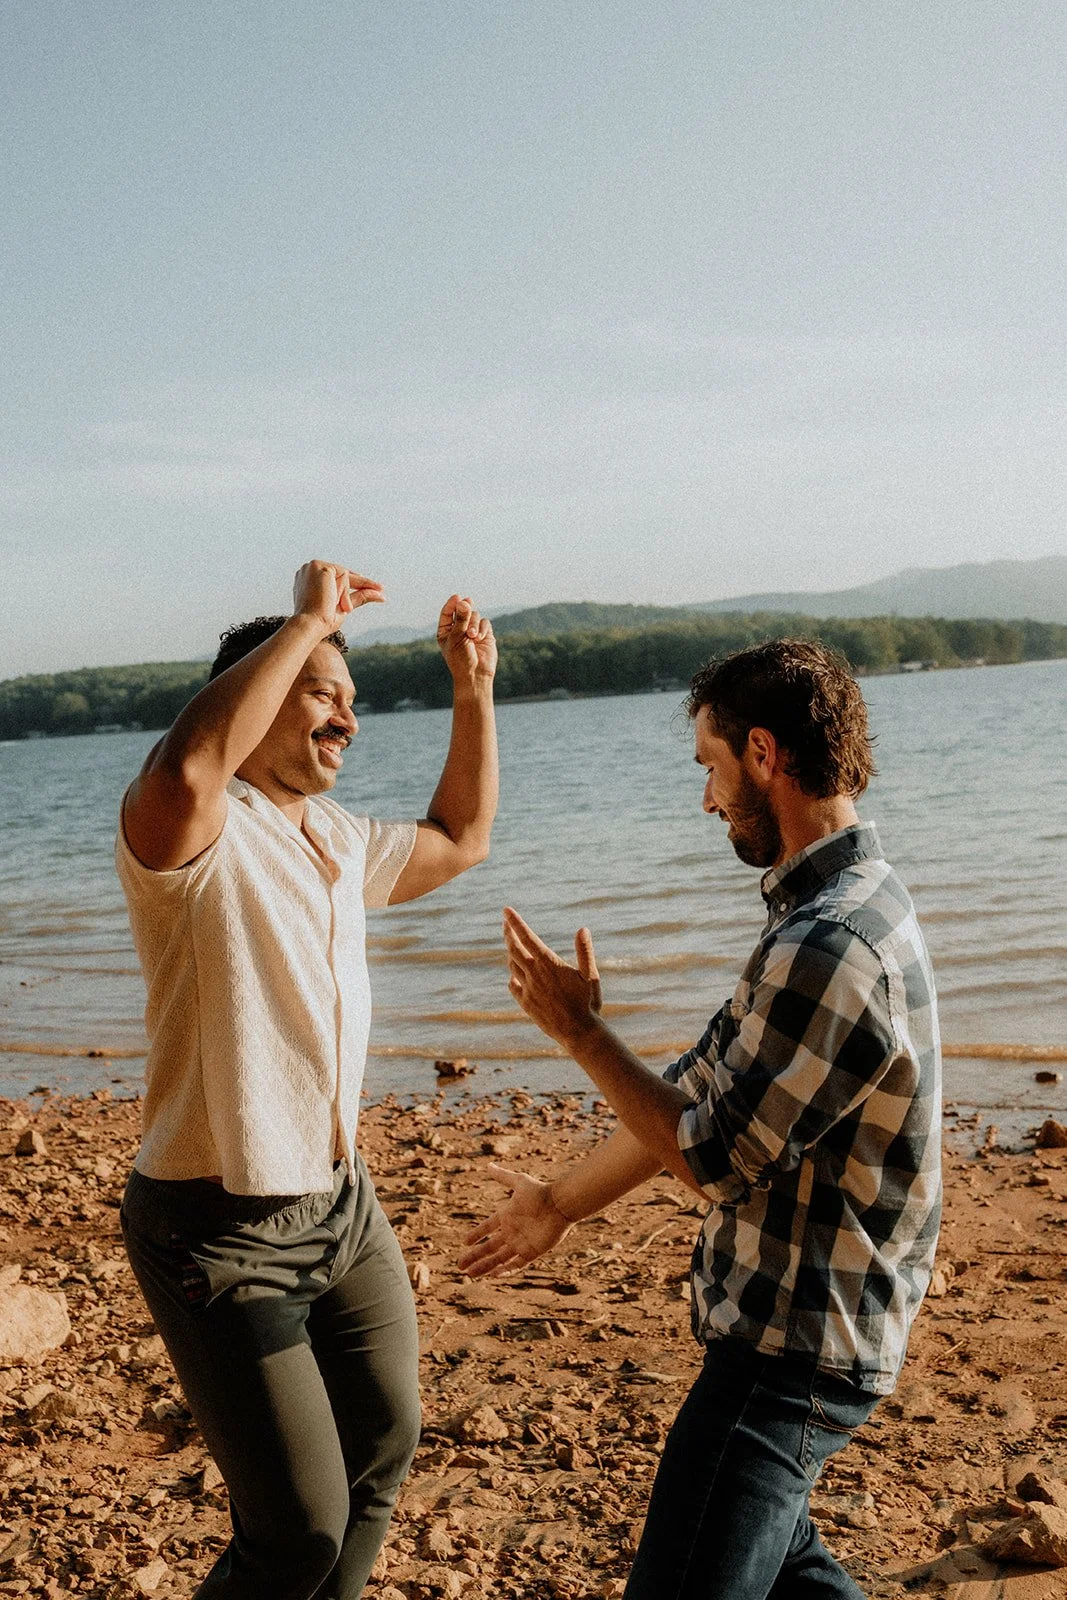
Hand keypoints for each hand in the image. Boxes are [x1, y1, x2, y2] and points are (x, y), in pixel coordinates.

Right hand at [293, 561, 384, 633]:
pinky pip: (343, 576)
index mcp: (308, 580)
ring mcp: (312, 567)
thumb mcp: (343, 607)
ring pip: (344, 575)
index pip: (335, 577)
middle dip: (362, 583)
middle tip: (381, 589)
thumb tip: (380, 595)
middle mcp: (308, 571)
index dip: (353, 584)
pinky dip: (344, 591)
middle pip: (342, 574)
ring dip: (346, 594)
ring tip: (344, 610)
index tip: (371, 587)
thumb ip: (358, 597)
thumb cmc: (322, 621)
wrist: (310, 625)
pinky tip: (340, 604)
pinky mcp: (319, 567)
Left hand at [436, 595, 497, 683]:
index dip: (452, 603)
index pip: (448, 612)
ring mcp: (473, 631)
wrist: (475, 675)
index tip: (457, 597)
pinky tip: (480, 638)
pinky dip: (483, 629)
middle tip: (468, 607)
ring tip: (472, 636)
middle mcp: (459, 629)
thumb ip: (461, 619)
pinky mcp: (485, 634)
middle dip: (465, 612)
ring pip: (475, 615)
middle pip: (463, 611)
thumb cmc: (461, 659)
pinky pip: (485, 623)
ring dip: (474, 624)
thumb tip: (464, 601)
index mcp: (446, 631)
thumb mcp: (457, 638)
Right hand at [458, 1165, 573, 1276]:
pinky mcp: (531, 1252)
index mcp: (507, 1216)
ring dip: (484, 1266)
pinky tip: (493, 1275)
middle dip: (474, 1256)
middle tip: (459, 1266)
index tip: (465, 1242)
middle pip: (489, 1247)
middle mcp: (512, 1231)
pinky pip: (516, 1265)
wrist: (560, 1204)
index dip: (476, 1234)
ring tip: (470, 1274)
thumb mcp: (519, 1182)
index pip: (487, 1227)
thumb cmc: (540, 1192)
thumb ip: (503, 1177)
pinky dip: (505, 1270)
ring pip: (499, 1258)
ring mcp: (521, 1243)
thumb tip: (488, 1166)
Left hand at [503, 908, 601, 1048]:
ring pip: (512, 965)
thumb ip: (585, 951)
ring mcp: (528, 990)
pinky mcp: (525, 1004)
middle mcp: (534, 975)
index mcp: (549, 964)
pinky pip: (513, 985)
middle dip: (508, 933)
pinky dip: (513, 975)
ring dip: (511, 952)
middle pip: (513, 948)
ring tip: (513, 944)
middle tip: (506, 923)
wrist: (578, 1033)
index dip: (515, 922)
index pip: (527, 937)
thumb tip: (583, 929)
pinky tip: (516, 974)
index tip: (506, 910)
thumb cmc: (588, 1002)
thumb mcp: (590, 975)